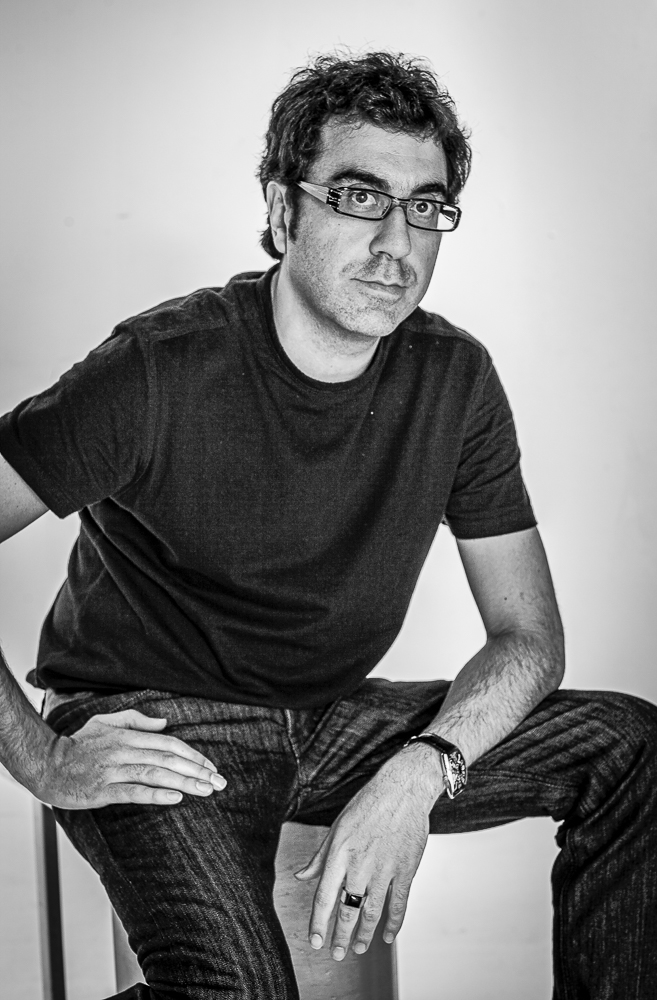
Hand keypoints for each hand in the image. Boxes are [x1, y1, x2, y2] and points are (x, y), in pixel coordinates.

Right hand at [34, 709, 225, 808]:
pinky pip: (134, 792)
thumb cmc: (78, 744)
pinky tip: (176, 798)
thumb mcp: (106, 722)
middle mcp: (123, 750)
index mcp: (127, 735)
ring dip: (184, 782)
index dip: (193, 755)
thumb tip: (164, 723)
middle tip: (219, 782)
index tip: (211, 766)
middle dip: (197, 770)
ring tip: (206, 790)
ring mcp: (113, 771)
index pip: (169, 743)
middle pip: (168, 759)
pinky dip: (156, 795)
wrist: (47, 764)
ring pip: (156, 774)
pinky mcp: (103, 791)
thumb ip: (136, 720)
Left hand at [295, 746, 441, 959]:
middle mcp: (360, 864)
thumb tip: (301, 876)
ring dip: (364, 934)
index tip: (315, 941)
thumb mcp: (337, 827)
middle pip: (347, 909)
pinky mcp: (406, 869)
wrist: (402, 789)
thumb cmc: (368, 804)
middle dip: (340, 936)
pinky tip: (388, 936)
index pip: (324, 897)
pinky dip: (394, 923)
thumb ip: (320, 856)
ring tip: (357, 947)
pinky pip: (399, 903)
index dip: (318, 923)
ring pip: (371, 912)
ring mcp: (384, 868)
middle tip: (337, 953)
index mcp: (339, 853)